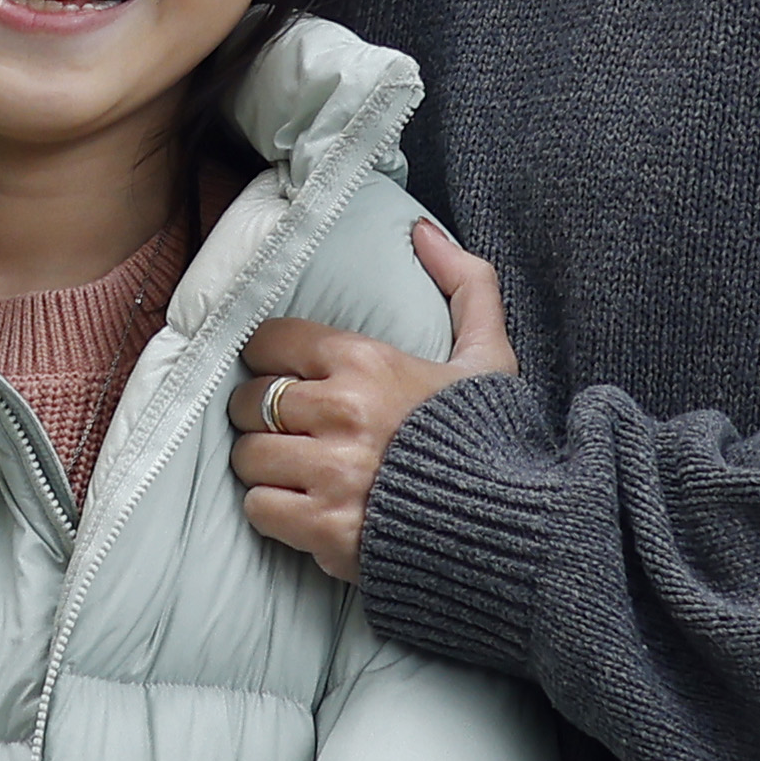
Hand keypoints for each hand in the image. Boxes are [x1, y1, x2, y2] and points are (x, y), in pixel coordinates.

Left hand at [230, 230, 515, 582]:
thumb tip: (423, 232)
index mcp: (368, 363)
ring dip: (264, 464)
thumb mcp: (489, 357)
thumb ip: (466, 285)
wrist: (512, 528)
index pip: (269, 342)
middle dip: (262, 415)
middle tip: (286, 427)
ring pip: (247, 457)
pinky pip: (259, 508)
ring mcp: (331, 474)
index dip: (270, 359)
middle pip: (250, 402)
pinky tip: (302, 507)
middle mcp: (342, 413)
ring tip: (291, 468)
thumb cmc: (493, 441)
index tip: (283, 375)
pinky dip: (273, 510)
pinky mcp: (324, 528)